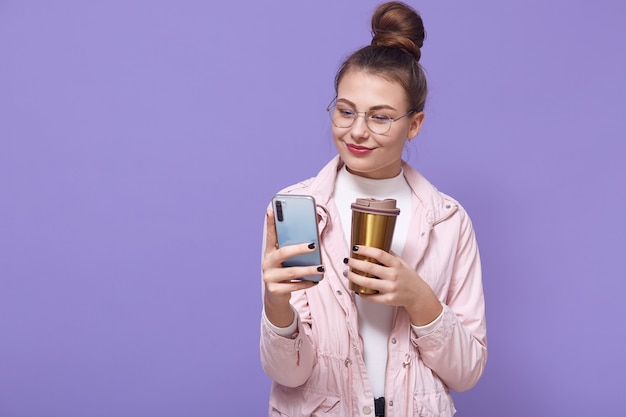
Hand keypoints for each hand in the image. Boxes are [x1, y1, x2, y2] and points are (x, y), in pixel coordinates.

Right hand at [262, 209, 323, 326]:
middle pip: (282, 253)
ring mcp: (269, 278)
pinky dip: (307, 283)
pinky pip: (294, 286)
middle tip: (313, 246)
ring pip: (291, 272)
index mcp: (269, 253)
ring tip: (321, 268)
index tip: (271, 210)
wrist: (275, 297)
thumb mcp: (287, 261)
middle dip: (299, 249)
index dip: (270, 223)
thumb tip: (313, 238)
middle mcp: (267, 264)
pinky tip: (316, 280)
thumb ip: (294, 250)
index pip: (270, 236)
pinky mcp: (275, 290)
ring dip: (308, 270)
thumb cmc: (284, 273)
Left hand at [343, 245, 442, 325]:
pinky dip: (361, 293)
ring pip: (367, 283)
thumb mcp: (403, 263)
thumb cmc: (409, 278)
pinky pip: (371, 297)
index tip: (355, 248)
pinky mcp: (388, 300)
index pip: (379, 254)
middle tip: (347, 260)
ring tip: (347, 273)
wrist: (418, 296)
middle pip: (369, 268)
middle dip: (355, 263)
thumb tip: (376, 244)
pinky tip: (356, 288)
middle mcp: (393, 276)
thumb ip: (390, 255)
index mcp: (396, 265)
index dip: (365, 250)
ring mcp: (390, 289)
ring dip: (354, 277)